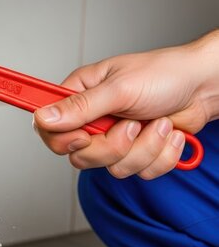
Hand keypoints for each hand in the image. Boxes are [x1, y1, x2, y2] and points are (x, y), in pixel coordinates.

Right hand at [34, 31, 218, 179]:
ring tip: (156, 122)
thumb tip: (44, 118)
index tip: (84, 135)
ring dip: (143, 148)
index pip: (48, 126)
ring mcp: (114, 137)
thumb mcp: (119, 88)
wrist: (204, 87)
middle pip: (80, 154)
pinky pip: (138, 172)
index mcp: (80, 94)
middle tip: (130, 125)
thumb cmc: (165, 75)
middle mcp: (93, 118)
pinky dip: (159, 155)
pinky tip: (166, 132)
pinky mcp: (136, 152)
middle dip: (113, 146)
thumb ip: (80, 107)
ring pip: (111, 166)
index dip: (61, 138)